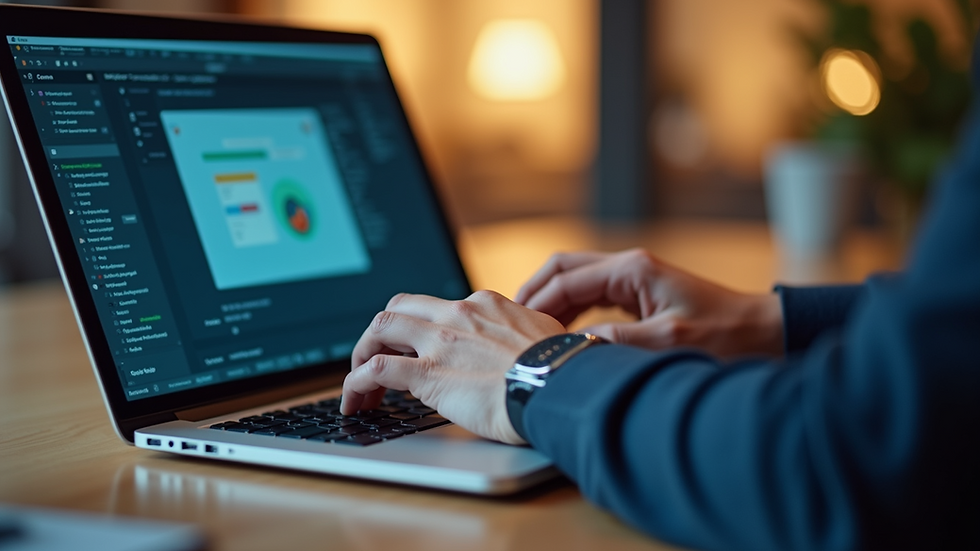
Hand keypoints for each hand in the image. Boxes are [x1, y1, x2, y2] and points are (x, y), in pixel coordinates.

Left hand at [340, 290, 565, 443]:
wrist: (561, 386)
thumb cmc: (561, 369)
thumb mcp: (544, 335)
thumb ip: (525, 335)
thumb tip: (529, 345)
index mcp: (485, 304)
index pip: (437, 306)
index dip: (420, 327)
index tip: (417, 347)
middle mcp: (458, 314)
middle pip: (400, 307)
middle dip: (382, 332)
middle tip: (377, 357)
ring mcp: (440, 341)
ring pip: (380, 329)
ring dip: (361, 352)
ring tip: (359, 382)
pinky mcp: (428, 373)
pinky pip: (375, 369)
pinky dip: (356, 383)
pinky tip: (354, 400)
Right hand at [515, 249, 782, 357]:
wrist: (760, 331)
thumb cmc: (724, 334)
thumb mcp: (669, 341)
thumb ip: (618, 341)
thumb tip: (573, 347)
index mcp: (631, 269)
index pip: (566, 278)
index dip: (537, 303)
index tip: (518, 329)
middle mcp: (627, 267)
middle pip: (562, 269)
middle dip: (533, 293)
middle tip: (510, 323)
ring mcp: (631, 279)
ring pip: (574, 282)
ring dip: (550, 303)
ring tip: (529, 332)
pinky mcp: (636, 295)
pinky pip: (590, 297)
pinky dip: (569, 312)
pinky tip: (560, 335)